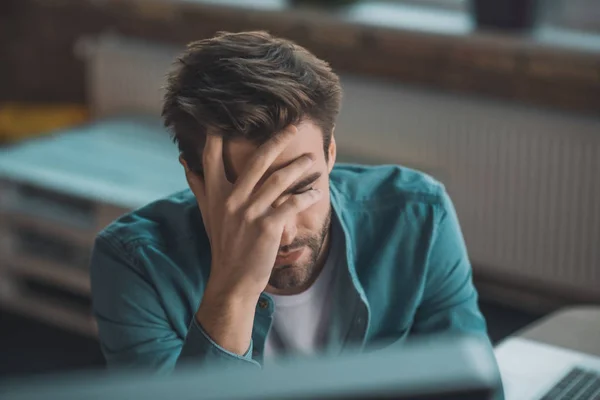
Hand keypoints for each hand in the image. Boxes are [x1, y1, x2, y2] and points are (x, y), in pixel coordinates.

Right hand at [182, 126, 321, 354]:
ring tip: (311, 160)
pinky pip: (292, 204)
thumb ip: (199, 186)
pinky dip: (306, 196)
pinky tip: (315, 191)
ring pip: (279, 179)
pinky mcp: (268, 227)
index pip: (213, 156)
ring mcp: (250, 213)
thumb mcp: (207, 214)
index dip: (219, 133)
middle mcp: (231, 199)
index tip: (229, 115)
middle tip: (293, 127)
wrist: (231, 279)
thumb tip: (185, 162)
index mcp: (215, 193)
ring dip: (298, 167)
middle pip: (257, 160)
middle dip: (278, 140)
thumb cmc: (223, 244)